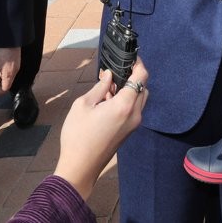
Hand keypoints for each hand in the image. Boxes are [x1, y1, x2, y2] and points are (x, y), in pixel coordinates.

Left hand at [0, 47, 20, 94]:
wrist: (8, 36)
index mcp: (8, 73)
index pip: (4, 89)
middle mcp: (15, 71)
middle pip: (8, 85)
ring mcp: (17, 67)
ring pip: (10, 79)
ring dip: (1, 83)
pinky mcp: (17, 62)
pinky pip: (11, 74)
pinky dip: (5, 77)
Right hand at [54, 59, 147, 199]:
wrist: (81, 167)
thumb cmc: (78, 135)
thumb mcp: (84, 105)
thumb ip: (100, 87)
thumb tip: (109, 75)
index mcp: (124, 105)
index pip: (141, 76)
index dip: (138, 63)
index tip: (130, 56)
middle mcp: (134, 114)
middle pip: (143, 87)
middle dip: (133, 76)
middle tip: (115, 72)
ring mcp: (134, 124)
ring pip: (140, 98)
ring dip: (130, 89)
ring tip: (109, 87)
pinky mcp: (129, 131)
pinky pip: (134, 109)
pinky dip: (127, 100)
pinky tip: (108, 101)